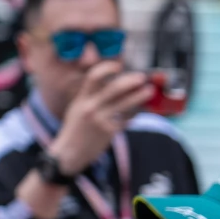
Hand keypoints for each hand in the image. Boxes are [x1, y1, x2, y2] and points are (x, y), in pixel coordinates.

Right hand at [49, 62, 153, 176]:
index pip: (93, 77)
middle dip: (130, 81)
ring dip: (139, 96)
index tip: (118, 66)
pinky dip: (134, 113)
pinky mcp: (110, 132)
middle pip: (114, 88)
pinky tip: (139, 111)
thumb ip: (90, 96)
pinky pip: (127, 119)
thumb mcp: (78, 108)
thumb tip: (110, 83)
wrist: (70, 152)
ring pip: (125, 104)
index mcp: (82, 99)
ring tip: (149, 91)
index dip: (107, 68)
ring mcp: (101, 120)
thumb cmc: (76, 129)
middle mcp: (91, 107)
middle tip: (141, 77)